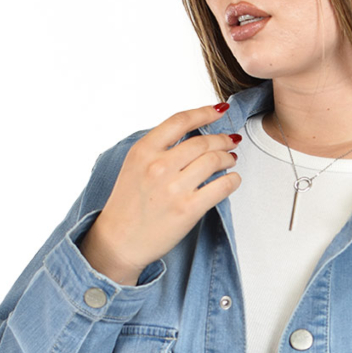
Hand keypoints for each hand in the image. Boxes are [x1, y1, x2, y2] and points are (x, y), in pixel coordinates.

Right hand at [79, 103, 240, 284]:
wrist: (119, 241)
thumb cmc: (126, 206)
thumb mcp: (134, 166)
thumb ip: (158, 149)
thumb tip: (190, 137)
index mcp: (143, 151)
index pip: (180, 121)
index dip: (204, 113)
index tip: (218, 112)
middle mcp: (158, 166)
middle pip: (202, 142)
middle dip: (222, 139)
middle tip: (229, 141)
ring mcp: (174, 188)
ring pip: (214, 161)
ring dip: (228, 157)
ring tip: (230, 159)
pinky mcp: (188, 209)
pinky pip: (221, 187)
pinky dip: (232, 180)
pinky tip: (232, 179)